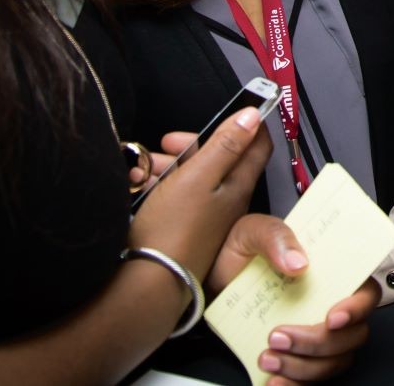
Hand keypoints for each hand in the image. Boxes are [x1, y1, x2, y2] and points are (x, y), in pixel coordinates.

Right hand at [128, 108, 272, 280]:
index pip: (256, 145)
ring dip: (165, 166)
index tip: (223, 112)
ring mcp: (204, 215)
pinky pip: (173, 196)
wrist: (148, 280)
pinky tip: (137, 187)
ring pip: (190, 176)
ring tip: (141, 170)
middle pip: (215, 159)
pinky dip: (156, 187)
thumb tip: (252, 116)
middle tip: (165, 144)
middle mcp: (225, 199)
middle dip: (188, 146)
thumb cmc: (175, 227)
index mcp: (237, 185)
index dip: (243, 123)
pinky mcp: (182, 227)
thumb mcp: (200, 177)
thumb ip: (226, 145)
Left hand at [212, 215, 377, 382]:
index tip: (332, 318)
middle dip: (318, 343)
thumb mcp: (252, 231)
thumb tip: (298, 261)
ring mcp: (316, 333)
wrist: (209, 279)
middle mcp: (328, 304)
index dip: (357, 308)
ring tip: (268, 357)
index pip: (366, 292)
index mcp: (330, 272)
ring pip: (333, 361)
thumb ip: (277, 237)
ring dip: (303, 367)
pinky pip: (311, 380)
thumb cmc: (238, 252)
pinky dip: (295, 385)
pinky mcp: (298, 356)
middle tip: (280, 335)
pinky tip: (273, 380)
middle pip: (352, 334)